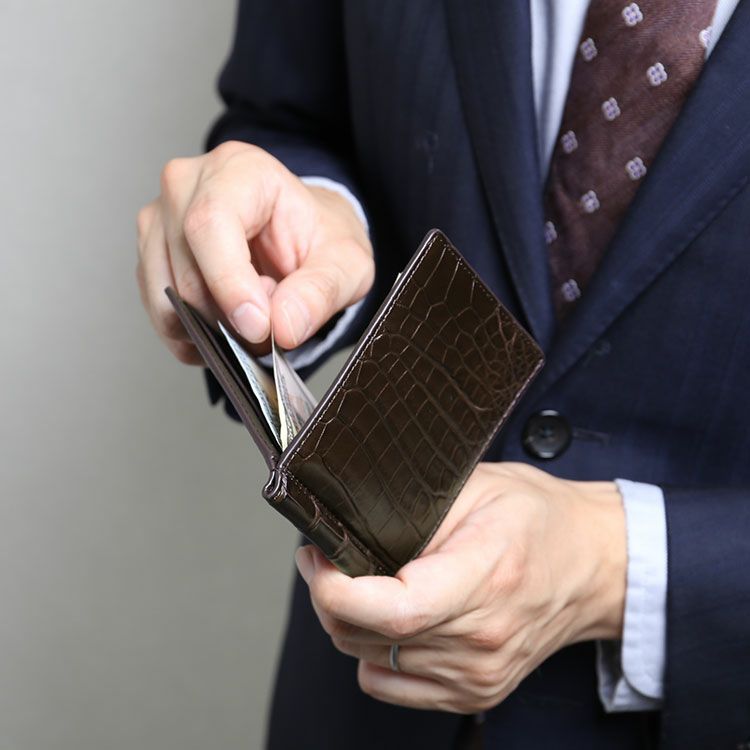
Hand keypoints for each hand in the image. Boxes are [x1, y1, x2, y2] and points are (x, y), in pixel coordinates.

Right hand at [136, 140, 372, 362]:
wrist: (301, 239)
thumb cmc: (320, 239)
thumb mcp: (346, 264)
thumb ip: (320, 292)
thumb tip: (283, 325)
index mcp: (239, 170)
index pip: (211, 224)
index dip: (230, 283)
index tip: (258, 326)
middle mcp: (187, 186)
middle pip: (187, 268)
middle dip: (229, 316)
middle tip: (270, 330)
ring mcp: (161, 220)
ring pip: (167, 296)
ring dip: (212, 328)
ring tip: (253, 321)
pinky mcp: (152, 256)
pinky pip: (160, 311)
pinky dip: (194, 335)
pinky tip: (227, 330)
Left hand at [295, 462, 625, 712]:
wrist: (593, 565)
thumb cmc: (539, 520)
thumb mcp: (476, 485)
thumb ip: (413, 506)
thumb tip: (353, 524)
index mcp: (486, 577)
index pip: (397, 610)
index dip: (338, 590)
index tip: (319, 559)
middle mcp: (482, 638)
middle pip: (368, 636)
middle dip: (328, 594)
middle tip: (330, 556)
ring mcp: (478, 674)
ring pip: (367, 660)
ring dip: (350, 620)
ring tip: (367, 581)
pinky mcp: (474, 692)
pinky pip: (386, 684)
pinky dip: (372, 651)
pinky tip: (392, 618)